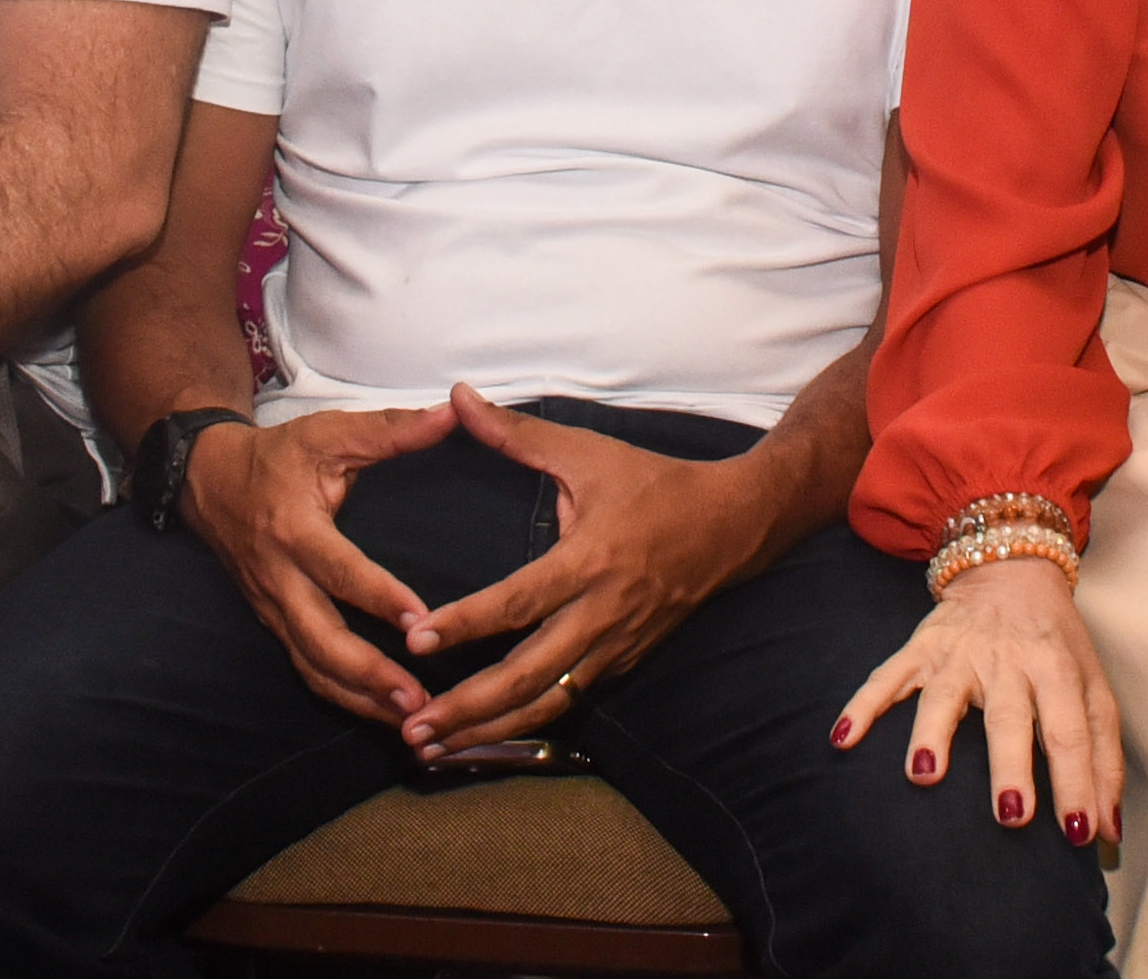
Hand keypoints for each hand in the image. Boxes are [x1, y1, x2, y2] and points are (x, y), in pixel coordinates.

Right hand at [182, 402, 457, 725]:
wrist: (207, 480)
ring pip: (313, 668)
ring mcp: (273, 608)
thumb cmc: (278, 457)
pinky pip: (307, 670)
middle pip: (320, 640)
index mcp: (294, 530)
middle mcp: (280, 579)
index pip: (339, 570)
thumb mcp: (328, 434)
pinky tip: (383, 712)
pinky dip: (345, 697)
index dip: (378, 596)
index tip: (419, 621)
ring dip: (360, 698)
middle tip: (419, 699)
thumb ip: (390, 429)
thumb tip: (451, 413)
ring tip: (412, 719)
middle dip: (369, 675)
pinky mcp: (274, 624)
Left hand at [396, 385, 775, 758]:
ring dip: (490, 729)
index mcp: (591, 560)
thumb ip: (517, 433)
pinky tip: (485, 737)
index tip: (416, 640)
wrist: (733, 525)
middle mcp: (603, 613)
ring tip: (435, 748)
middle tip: (413, 729)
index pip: (518, 600)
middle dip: (468, 707)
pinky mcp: (624, 663)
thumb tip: (457, 398)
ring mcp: (617, 646)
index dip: (467, 622)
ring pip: (548, 704)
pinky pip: (570, 702)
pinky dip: (526, 724)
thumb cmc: (654, 484)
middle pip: (529, 675)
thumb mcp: (586, 452)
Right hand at [832, 557, 1115, 846]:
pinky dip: (864, 705)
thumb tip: (1105, 830)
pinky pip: (888, 677)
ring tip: (922, 775)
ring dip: (932, 733)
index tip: (1076, 833)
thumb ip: (1103, 757)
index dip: (1076, 783)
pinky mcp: (922, 648)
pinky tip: (844, 738)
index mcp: (1057, 671)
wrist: (1011, 569)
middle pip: (1009, 718)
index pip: (1069, 732)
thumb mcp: (1095, 688)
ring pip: (944, 695)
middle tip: (1010, 814)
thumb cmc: (1057, 644)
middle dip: (1009, 766)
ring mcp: (960, 654)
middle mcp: (1008, 662)